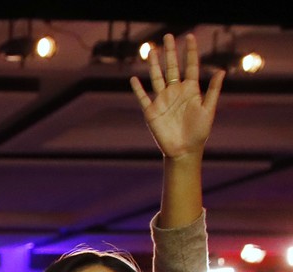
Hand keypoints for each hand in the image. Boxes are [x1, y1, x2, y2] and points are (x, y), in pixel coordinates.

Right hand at [130, 33, 222, 160]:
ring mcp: (162, 100)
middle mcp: (176, 92)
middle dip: (170, 51)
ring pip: (156, 77)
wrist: (184, 150)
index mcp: (191, 90)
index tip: (190, 37)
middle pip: (172, 67)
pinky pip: (143, 97)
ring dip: (154, 64)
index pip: (190, 66)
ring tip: (151, 50)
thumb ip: (213, 90)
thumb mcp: (209, 110)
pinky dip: (138, 89)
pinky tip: (134, 79)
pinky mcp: (151, 111)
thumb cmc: (199, 132)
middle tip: (168, 36)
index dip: (190, 52)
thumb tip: (221, 70)